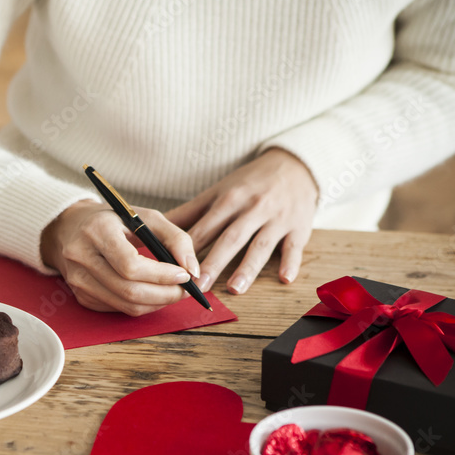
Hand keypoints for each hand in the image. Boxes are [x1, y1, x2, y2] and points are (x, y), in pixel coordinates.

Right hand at [41, 199, 198, 315]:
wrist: (70, 228)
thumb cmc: (114, 221)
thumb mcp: (146, 217)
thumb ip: (175, 238)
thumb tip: (193, 270)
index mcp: (97, 231)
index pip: (130, 265)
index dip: (161, 275)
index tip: (184, 275)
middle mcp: (81, 256)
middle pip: (129, 290)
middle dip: (164, 294)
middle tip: (185, 290)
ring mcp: (78, 279)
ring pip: (125, 304)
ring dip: (156, 303)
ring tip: (173, 292)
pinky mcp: (80, 295)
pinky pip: (117, 309)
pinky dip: (141, 305)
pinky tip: (151, 293)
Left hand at [167, 148, 317, 294]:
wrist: (295, 165)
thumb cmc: (250, 183)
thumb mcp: (219, 191)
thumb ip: (189, 212)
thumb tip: (155, 227)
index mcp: (229, 199)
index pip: (206, 227)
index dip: (189, 248)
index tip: (174, 267)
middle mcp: (253, 208)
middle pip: (231, 238)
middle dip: (214, 262)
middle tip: (198, 285)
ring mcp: (278, 218)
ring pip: (261, 245)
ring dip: (248, 267)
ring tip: (234, 289)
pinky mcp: (300, 227)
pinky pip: (295, 247)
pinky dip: (291, 262)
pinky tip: (285, 279)